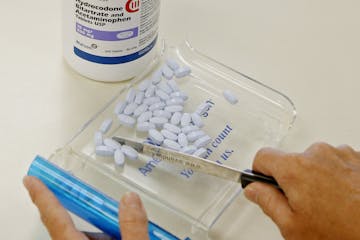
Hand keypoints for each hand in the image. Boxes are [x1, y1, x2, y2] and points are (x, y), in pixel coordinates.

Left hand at [23, 176, 148, 239]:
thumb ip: (133, 227)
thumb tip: (130, 198)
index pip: (55, 217)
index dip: (42, 197)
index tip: (31, 180)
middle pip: (68, 226)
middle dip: (81, 210)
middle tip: (85, 193)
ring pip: (83, 236)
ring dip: (102, 226)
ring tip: (127, 225)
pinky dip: (109, 235)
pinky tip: (127, 235)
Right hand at [244, 143, 359, 239]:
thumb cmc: (342, 233)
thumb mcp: (293, 226)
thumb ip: (267, 202)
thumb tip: (254, 189)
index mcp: (296, 168)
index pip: (263, 156)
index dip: (259, 171)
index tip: (263, 182)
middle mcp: (318, 154)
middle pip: (291, 160)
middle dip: (292, 179)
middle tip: (303, 205)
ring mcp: (341, 154)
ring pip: (314, 161)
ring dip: (316, 177)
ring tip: (329, 204)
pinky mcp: (358, 158)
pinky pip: (336, 162)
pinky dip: (335, 176)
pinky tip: (344, 198)